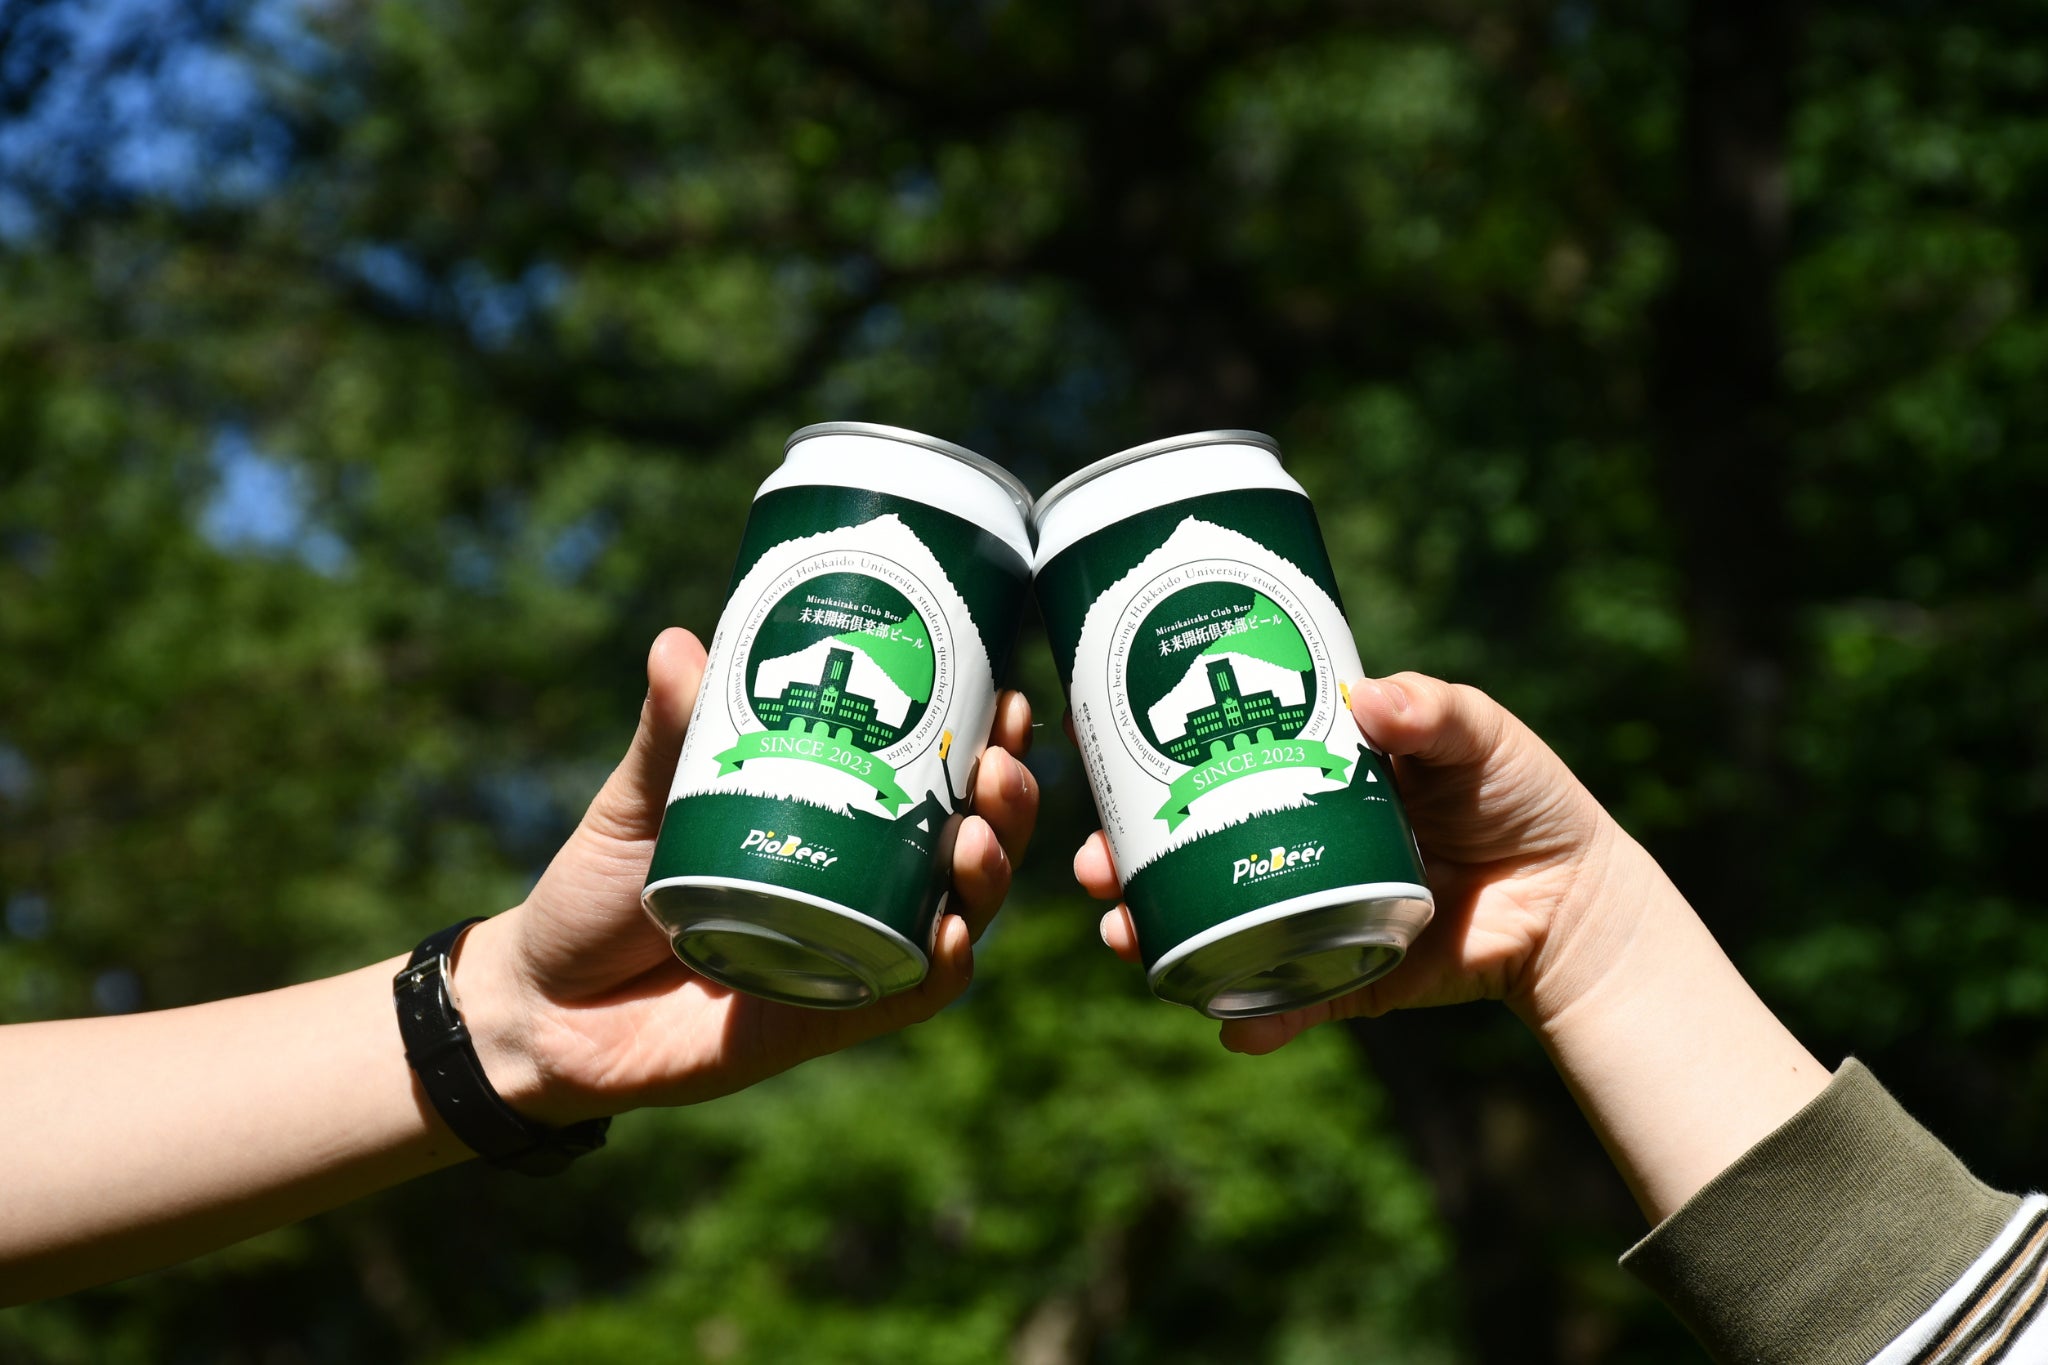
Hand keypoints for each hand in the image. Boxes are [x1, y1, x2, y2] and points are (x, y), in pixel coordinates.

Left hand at [458, 627, 1038, 1122]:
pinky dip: (941, 969)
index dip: (991, 741)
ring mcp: (854, 952)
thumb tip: (677, 641)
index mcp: (841, 821)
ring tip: (980, 836)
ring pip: (957, 914)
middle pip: (971, 842)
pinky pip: (908, 996)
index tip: (1009, 695)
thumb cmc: (599, 890)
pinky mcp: (830, 1016)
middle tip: (999, 763)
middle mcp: (864, 886)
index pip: (937, 776)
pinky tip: (954, 936)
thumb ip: (670, 731)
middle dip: (1009, 803)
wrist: (545, 1005)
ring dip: (989, 876)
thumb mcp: (639, 800)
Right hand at [1083, 672, 1637, 1053]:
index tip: (1096, 760)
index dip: (1148, 769)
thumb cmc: (1523, 799)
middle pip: (1186, 855)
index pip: (1211, 767)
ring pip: (1212, 928)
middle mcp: (1292, 845)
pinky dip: (1256, 1018)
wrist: (1578, 901)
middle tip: (1090, 866)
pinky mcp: (1346, 979)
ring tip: (1125, 936)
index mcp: (1308, 777)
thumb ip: (1433, 710)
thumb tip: (1366, 698)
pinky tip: (1227, 1024)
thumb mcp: (1480, 735)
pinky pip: (1288, 1002)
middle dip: (1124, 864)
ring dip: (1157, 937)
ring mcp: (1310, 913)